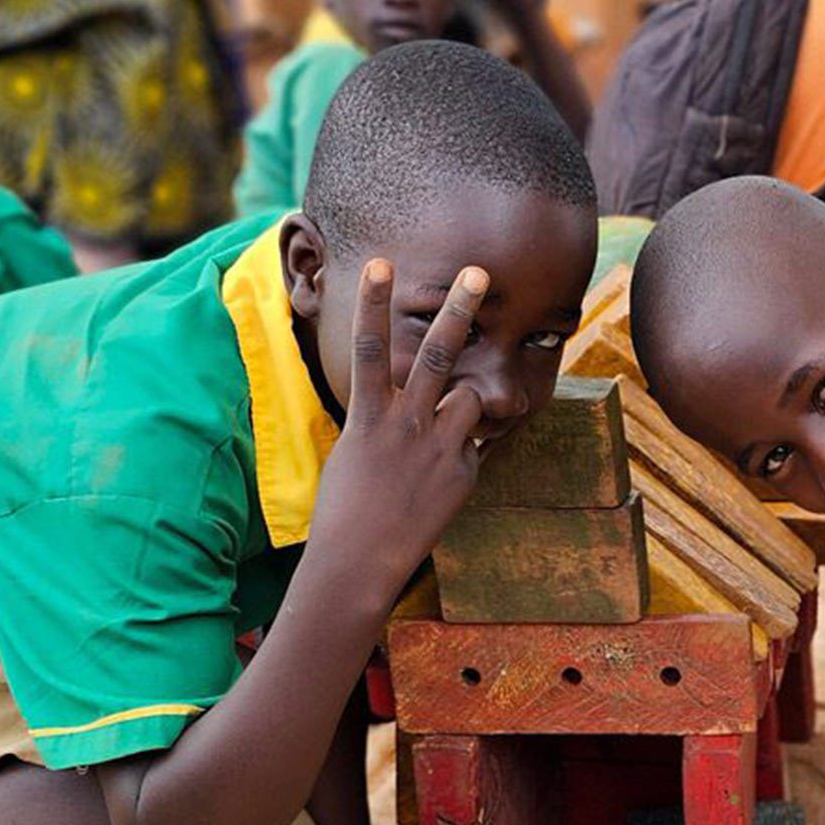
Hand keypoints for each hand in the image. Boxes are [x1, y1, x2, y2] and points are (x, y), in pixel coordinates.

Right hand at [305, 260, 489, 599]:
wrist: (360, 562)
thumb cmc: (345, 508)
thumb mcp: (354, 452)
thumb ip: (383, 418)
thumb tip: (404, 397)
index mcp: (368, 417)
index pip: (369, 347)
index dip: (374, 303)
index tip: (380, 262)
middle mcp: (406, 425)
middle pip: (435, 354)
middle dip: (458, 310)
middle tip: (479, 272)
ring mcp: (439, 447)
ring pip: (469, 398)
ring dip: (465, 402)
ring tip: (440, 429)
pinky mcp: (463, 471)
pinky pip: (474, 444)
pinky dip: (463, 452)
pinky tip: (438, 482)